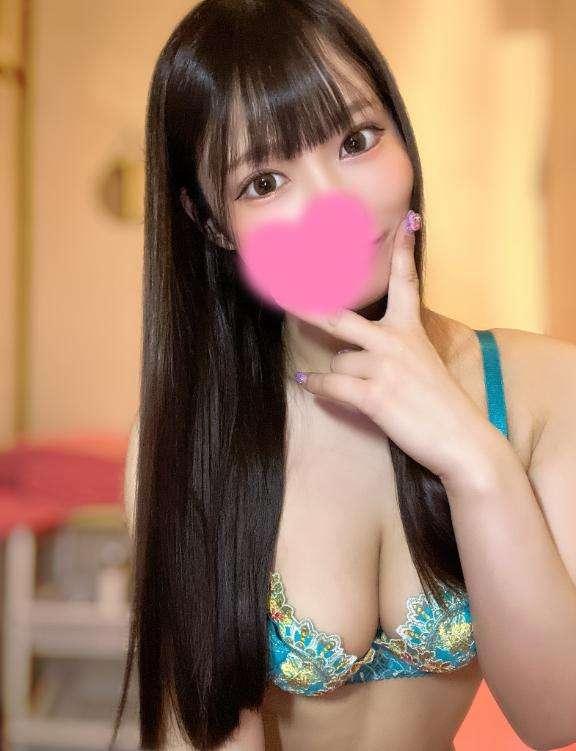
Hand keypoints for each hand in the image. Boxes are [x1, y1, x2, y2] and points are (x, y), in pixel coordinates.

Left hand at [294, 211, 497, 485]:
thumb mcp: (424, 364)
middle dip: (306, 306)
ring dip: (337, 374)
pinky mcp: (375, 396)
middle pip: (340, 317)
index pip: (406, 281)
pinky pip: (331, 385)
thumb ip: (397, 348)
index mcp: (412, 330)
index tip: (405, 221)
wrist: (463, 441)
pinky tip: (306, 382)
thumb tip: (351, 351)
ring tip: (347, 385)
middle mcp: (397, 342)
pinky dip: (316, 385)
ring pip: (338, 361)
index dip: (403, 250)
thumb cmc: (442, 405)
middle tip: (281, 292)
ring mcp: (385, 368)